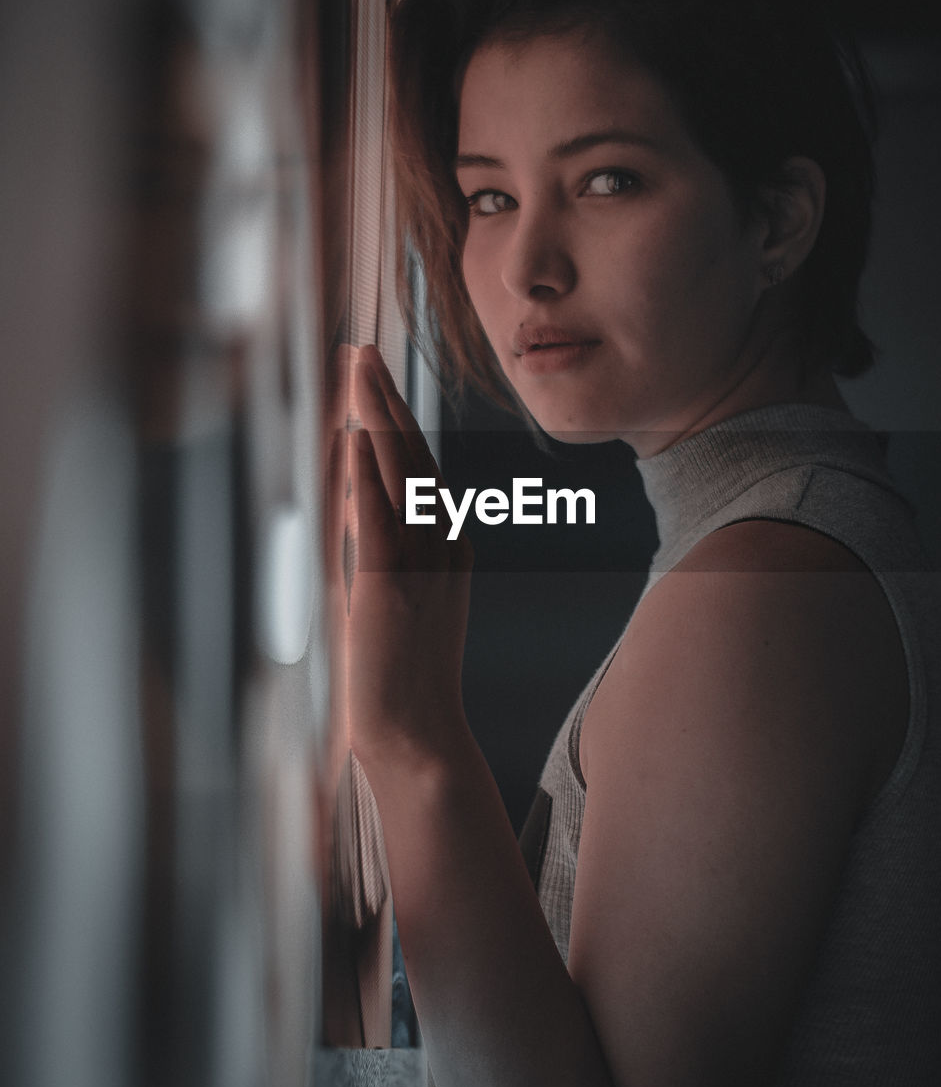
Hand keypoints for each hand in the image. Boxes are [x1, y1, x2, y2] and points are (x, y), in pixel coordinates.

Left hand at [328, 344, 472, 777]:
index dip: (393, 417)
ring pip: (399, 473)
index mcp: (445, 545)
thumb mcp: (387, 590)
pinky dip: (365, 470)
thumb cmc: (398, 672)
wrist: (415, 735)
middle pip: (412, 456)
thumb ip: (370, 533)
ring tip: (359, 368)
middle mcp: (441, 544)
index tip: (372, 377)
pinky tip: (353, 433)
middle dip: (386, 400)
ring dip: (376, 416)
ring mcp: (423, 563)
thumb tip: (349, 478)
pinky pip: (379, 516)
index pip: (416, 467)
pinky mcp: (393, 585)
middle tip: (364, 351)